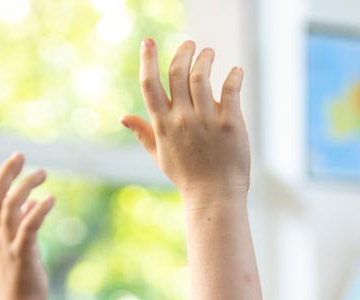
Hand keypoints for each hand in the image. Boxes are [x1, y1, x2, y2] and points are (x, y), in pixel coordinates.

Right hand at [0, 153, 54, 299]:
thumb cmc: (20, 278)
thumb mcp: (20, 245)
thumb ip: (23, 222)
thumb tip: (32, 203)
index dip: (3, 175)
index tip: (17, 159)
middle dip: (7, 174)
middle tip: (22, 156)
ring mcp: (8, 244)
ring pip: (11, 207)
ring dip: (25, 187)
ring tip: (42, 173)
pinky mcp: (22, 254)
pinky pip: (28, 228)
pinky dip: (38, 211)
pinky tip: (49, 199)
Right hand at [122, 39, 249, 202]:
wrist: (214, 197)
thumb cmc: (187, 178)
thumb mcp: (159, 156)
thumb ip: (143, 133)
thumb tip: (123, 117)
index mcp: (163, 125)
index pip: (150, 85)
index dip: (147, 60)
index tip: (148, 42)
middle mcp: (182, 119)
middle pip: (177, 72)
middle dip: (183, 52)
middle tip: (190, 44)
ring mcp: (206, 120)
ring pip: (202, 76)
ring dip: (206, 58)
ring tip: (209, 53)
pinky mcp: (230, 123)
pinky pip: (231, 89)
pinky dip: (234, 75)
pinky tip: (236, 71)